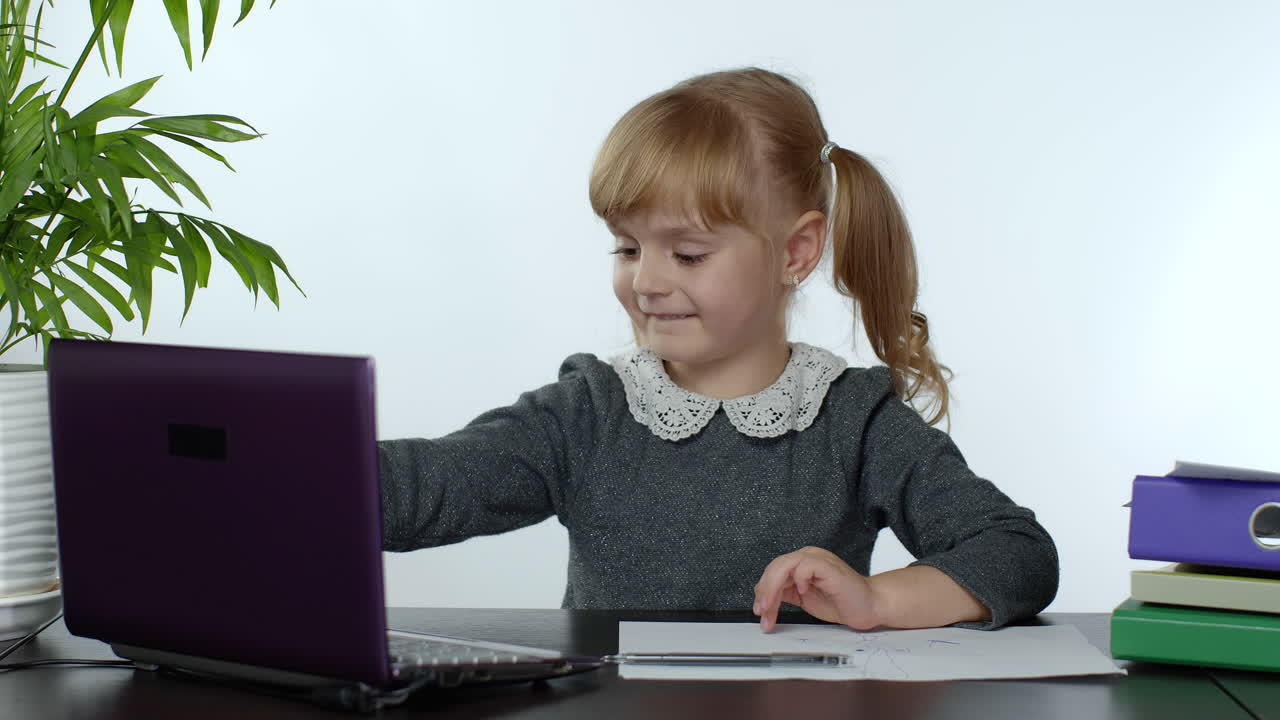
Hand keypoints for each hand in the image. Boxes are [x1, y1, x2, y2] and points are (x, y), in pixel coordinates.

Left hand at [752, 546, 881, 631]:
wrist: (869, 607)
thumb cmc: (841, 602)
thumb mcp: (804, 599)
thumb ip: (786, 594)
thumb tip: (763, 599)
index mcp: (801, 563)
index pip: (773, 571)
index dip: (763, 591)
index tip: (760, 612)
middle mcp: (808, 557)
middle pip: (776, 567)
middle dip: (764, 591)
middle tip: (761, 611)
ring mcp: (818, 559)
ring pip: (785, 565)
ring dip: (773, 588)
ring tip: (771, 606)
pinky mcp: (828, 566)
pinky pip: (806, 566)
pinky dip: (799, 579)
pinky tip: (802, 593)